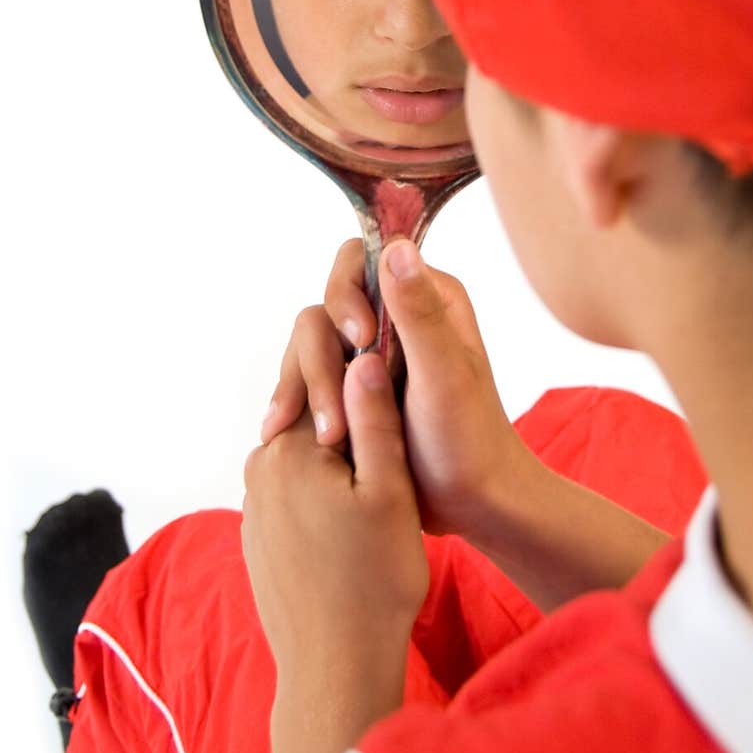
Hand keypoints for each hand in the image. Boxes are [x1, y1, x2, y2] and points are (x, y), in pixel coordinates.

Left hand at [244, 351, 428, 752]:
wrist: (333, 667)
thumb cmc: (373, 582)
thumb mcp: (390, 490)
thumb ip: (374, 418)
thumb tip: (363, 355)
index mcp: (288, 449)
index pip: (323, 378)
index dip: (363, 373)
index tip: (396, 382)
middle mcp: (259, 469)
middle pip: (310, 412)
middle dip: (351, 414)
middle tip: (398, 436)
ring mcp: (254, 504)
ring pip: (303, 453)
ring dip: (339, 455)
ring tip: (382, 480)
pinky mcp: (259, 535)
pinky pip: (293, 490)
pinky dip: (323, 490)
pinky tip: (354, 520)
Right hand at [262, 238, 529, 542]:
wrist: (471, 505)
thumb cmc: (469, 441)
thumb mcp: (445, 374)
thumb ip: (418, 312)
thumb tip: (396, 246)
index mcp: (427, 297)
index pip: (359, 261)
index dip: (346, 296)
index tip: (359, 341)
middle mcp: (395, 316)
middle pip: (325, 307)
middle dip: (321, 359)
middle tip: (335, 415)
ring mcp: (370, 353)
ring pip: (309, 344)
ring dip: (306, 387)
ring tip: (326, 439)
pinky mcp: (352, 386)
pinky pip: (307, 376)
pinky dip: (295, 401)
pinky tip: (281, 432)